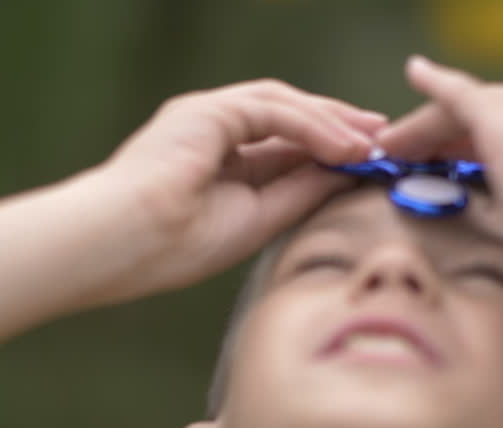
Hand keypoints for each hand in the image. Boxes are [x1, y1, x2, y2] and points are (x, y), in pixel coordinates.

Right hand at [94, 79, 385, 298]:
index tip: (366, 157)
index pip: (283, 143)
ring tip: (371, 142)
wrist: (121, 244)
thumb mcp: (257, 218)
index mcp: (218, 159)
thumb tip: (346, 172)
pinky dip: (312, 126)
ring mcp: (207, 115)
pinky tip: (345, 146)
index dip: (327, 146)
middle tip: (381, 134)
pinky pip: (273, 110)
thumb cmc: (174, 247)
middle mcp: (213, 130)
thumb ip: (300, 190)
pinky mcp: (207, 110)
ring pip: (283, 106)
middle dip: (337, 123)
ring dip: (331, 123)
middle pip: (288, 115)